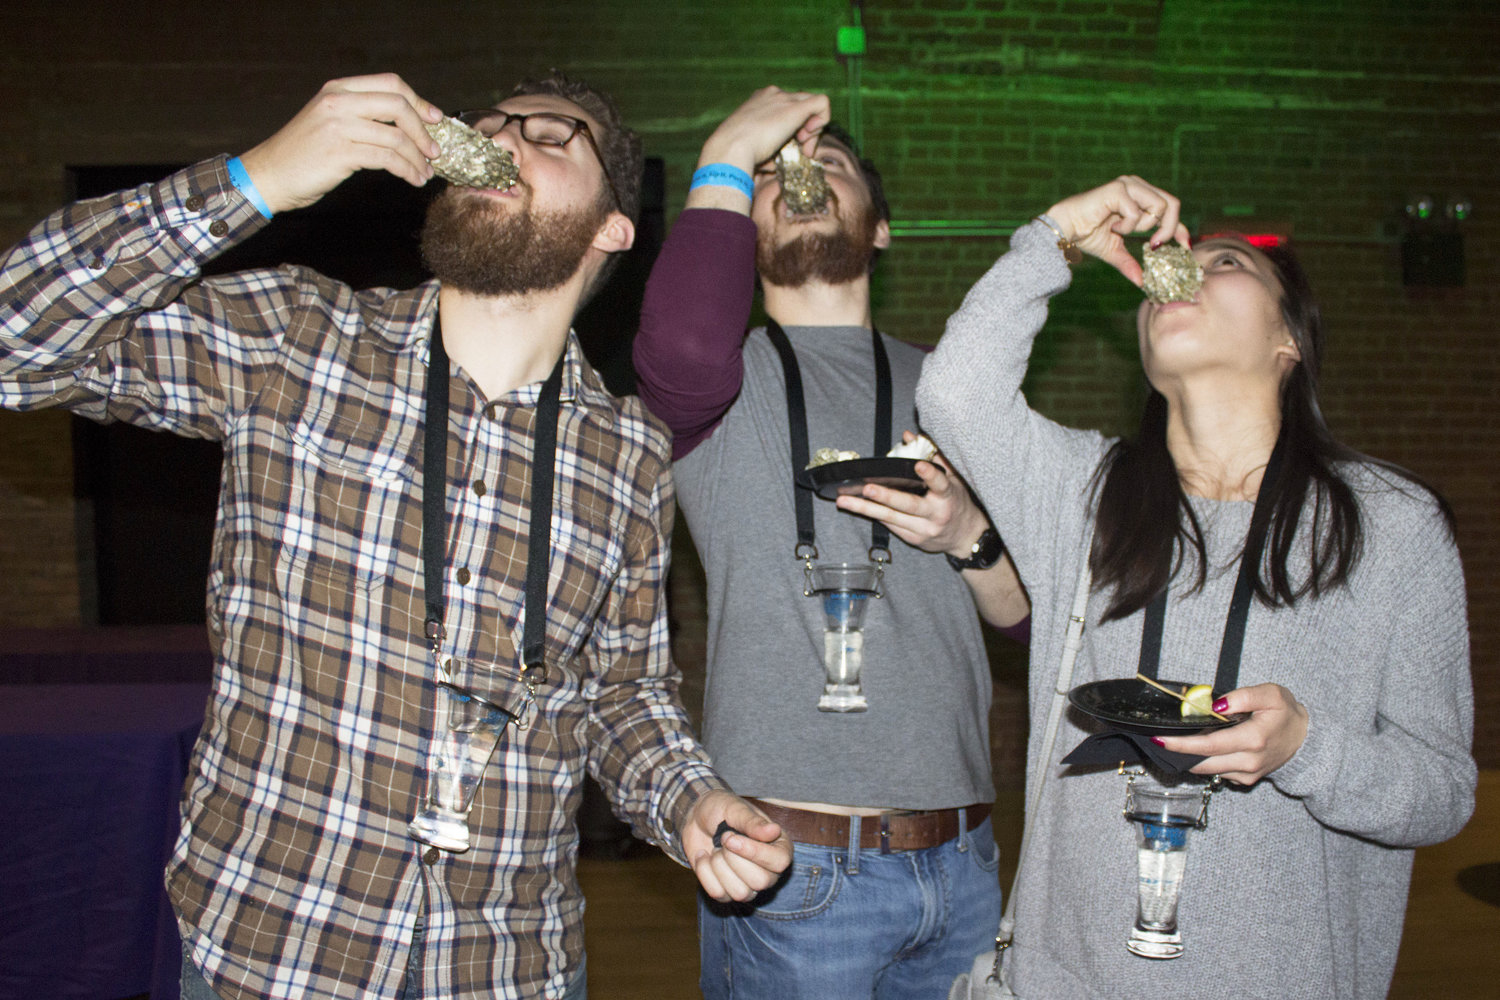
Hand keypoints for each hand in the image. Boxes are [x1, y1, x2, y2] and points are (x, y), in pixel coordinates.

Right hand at [238, 73, 444, 213]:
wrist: (269, 174)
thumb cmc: (303, 154)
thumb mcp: (330, 121)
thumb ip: (361, 115)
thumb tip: (408, 124)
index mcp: (338, 89)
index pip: (390, 83)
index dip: (418, 101)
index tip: (435, 119)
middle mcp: (338, 102)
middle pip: (397, 105)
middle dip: (423, 130)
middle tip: (435, 151)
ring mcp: (338, 126)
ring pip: (395, 136)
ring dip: (417, 158)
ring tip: (425, 173)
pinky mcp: (340, 152)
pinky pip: (386, 159)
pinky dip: (406, 170)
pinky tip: (412, 179)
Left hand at [682, 790, 790, 901]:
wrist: (696, 818)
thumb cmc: (721, 810)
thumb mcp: (736, 809)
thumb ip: (754, 823)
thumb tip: (774, 831)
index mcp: (779, 846)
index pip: (780, 861)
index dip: (754, 852)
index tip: (730, 837)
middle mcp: (769, 870)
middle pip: (760, 881)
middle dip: (733, 859)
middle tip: (723, 838)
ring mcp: (749, 885)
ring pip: (740, 893)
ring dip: (719, 866)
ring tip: (716, 848)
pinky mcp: (727, 892)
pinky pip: (719, 894)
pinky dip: (705, 872)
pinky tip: (704, 857)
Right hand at [697, 86, 831, 173]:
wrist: (730, 149)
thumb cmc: (737, 155)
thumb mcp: (753, 147)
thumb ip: (769, 148)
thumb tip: (776, 163)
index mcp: (759, 101)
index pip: (787, 108)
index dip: (794, 128)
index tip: (789, 147)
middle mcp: (772, 95)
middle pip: (801, 105)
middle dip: (806, 129)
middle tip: (802, 150)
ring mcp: (783, 98)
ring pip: (812, 105)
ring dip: (814, 129)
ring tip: (804, 148)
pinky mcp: (795, 107)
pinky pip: (823, 103)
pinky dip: (824, 119)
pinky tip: (811, 137)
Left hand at [832, 432, 988, 557]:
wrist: (965, 537)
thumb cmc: (957, 502)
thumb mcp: (953, 478)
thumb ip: (932, 456)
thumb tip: (908, 436)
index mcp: (949, 496)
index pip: (940, 483)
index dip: (930, 474)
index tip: (918, 465)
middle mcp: (936, 514)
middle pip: (909, 505)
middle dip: (886, 497)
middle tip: (867, 489)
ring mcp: (923, 529)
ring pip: (891, 518)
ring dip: (866, 509)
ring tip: (844, 501)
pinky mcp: (913, 539)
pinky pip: (890, 525)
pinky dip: (873, 515)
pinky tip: (856, 507)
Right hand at [1043, 175, 1189, 284]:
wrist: (1063, 228)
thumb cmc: (1086, 234)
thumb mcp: (1114, 251)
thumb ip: (1130, 262)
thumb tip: (1142, 283)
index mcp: (1140, 196)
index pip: (1170, 208)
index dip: (1180, 228)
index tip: (1186, 246)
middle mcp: (1137, 186)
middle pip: (1172, 204)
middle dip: (1168, 229)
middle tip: (1155, 246)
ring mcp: (1128, 185)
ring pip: (1159, 205)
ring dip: (1142, 226)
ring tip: (1122, 231)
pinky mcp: (1117, 189)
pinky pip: (1136, 212)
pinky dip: (1126, 225)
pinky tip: (1112, 226)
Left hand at [1154, 683, 1308, 785]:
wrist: (1305, 740)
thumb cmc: (1286, 714)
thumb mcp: (1271, 694)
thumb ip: (1243, 696)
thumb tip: (1216, 705)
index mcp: (1253, 740)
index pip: (1209, 745)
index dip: (1182, 744)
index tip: (1160, 739)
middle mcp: (1248, 762)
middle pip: (1202, 762)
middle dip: (1178, 752)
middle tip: (1160, 737)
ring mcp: (1247, 774)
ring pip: (1207, 770)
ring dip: (1191, 756)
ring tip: (1182, 738)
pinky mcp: (1245, 780)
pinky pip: (1217, 772)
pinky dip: (1206, 760)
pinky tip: (1205, 745)